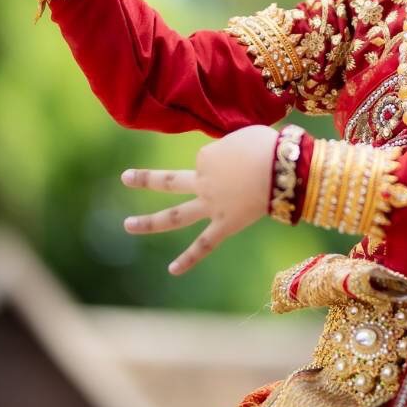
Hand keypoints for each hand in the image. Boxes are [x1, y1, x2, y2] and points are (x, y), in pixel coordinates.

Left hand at [121, 125, 277, 274]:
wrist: (282, 168)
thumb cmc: (268, 147)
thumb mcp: (246, 136)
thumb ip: (233, 147)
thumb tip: (236, 158)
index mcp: (206, 157)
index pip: (208, 159)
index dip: (230, 159)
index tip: (249, 159)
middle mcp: (202, 181)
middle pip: (169, 181)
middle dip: (146, 180)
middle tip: (125, 177)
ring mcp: (210, 206)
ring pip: (175, 217)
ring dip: (149, 222)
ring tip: (127, 224)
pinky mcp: (223, 226)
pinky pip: (204, 245)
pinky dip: (189, 258)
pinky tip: (171, 270)